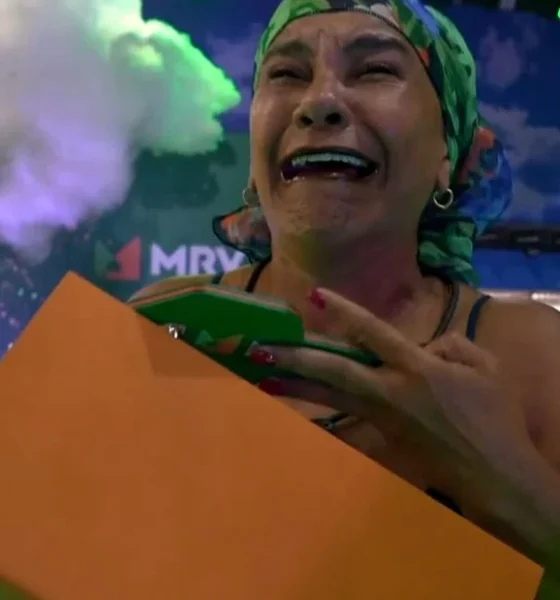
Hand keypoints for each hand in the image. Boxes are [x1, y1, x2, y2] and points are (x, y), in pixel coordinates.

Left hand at [250, 288, 532, 514]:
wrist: (492, 474)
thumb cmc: (494, 417)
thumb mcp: (485, 368)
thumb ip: (451, 346)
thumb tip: (424, 348)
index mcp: (416, 368)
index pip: (373, 332)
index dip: (343, 312)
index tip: (314, 295)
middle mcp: (389, 391)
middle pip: (334, 371)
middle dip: (295, 359)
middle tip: (258, 349)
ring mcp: (380, 417)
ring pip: (330, 397)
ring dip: (295, 385)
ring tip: (260, 377)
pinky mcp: (380, 436)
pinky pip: (344, 415)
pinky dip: (319, 406)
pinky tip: (297, 405)